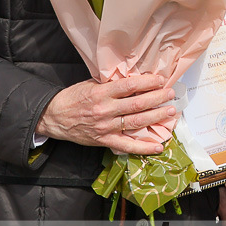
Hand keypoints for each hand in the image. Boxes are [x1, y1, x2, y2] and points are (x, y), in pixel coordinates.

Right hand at [35, 75, 175, 154]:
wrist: (54, 117)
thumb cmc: (74, 98)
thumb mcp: (90, 84)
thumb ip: (111, 83)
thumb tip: (134, 78)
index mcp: (101, 93)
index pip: (129, 86)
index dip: (147, 83)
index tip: (160, 80)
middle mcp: (105, 110)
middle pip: (136, 104)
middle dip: (157, 98)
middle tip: (171, 94)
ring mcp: (105, 127)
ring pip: (135, 123)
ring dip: (156, 117)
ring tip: (170, 112)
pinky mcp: (104, 141)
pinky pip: (127, 145)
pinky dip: (143, 147)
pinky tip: (158, 146)